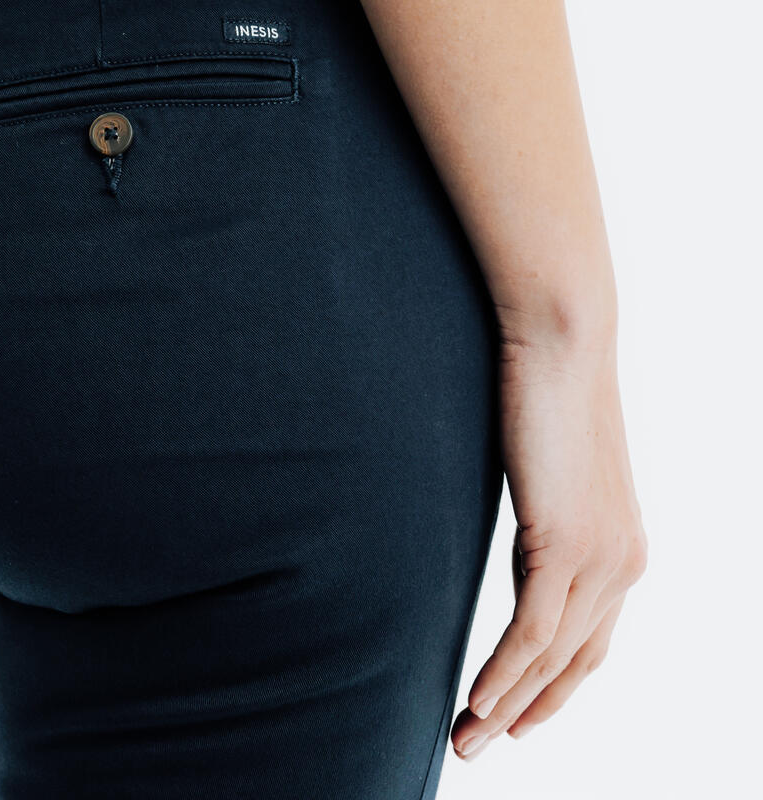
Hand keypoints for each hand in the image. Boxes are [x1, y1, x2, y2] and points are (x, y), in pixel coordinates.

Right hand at [450, 330, 647, 759]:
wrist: (562, 342)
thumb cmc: (546, 393)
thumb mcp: (549, 470)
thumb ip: (543, 513)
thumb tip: (517, 529)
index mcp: (622, 548)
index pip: (591, 639)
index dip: (554, 686)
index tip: (516, 714)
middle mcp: (622, 563)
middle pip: (576, 662)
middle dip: (529, 710)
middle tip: (481, 743)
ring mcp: (600, 557)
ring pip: (551, 657)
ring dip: (505, 704)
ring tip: (465, 738)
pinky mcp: (565, 545)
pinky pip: (531, 632)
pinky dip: (502, 674)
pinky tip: (474, 699)